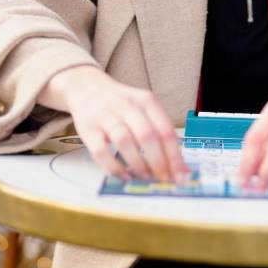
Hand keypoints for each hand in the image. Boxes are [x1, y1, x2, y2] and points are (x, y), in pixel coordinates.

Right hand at [38, 65, 186, 182]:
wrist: (87, 87)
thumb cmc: (121, 104)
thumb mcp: (144, 108)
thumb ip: (159, 133)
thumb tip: (177, 165)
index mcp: (147, 101)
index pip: (166, 130)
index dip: (174, 157)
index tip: (180, 176)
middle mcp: (127, 106)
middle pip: (147, 136)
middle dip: (159, 163)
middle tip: (165, 180)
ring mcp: (106, 116)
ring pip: (125, 142)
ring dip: (139, 164)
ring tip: (147, 178)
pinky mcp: (88, 129)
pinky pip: (101, 151)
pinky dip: (114, 167)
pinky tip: (125, 175)